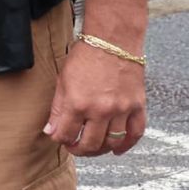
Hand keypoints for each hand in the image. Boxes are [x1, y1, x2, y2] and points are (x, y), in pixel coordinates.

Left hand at [43, 40, 145, 156]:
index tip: (60, 137)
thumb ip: (57, 109)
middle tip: (75, 146)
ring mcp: (121, 109)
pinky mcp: (137, 106)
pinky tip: (117, 150)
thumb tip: (51, 131)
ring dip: (100, 150)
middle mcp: (100, 110)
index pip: (65, 135)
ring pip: (112, 142)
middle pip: (89, 145)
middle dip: (78, 149)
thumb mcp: (63, 81)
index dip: (60, 139)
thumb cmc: (85, 57)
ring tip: (93, 147)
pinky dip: (127, 145)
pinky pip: (135, 133)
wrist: (113, 40)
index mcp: (77, 103)